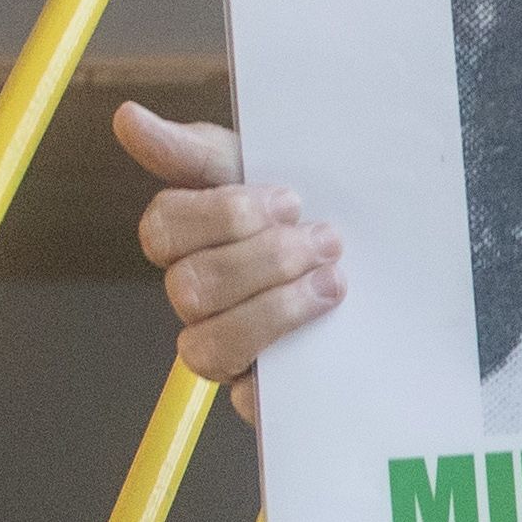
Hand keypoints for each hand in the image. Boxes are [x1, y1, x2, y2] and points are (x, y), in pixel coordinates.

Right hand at [120, 98, 342, 424]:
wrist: (394, 273)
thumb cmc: (313, 217)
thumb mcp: (266, 171)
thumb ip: (197, 151)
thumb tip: (127, 118)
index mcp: (190, 242)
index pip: (164, 229)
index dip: (223, 216)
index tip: (291, 200)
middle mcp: (196, 300)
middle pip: (191, 286)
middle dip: (265, 260)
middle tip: (326, 239)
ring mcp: (223, 354)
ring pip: (209, 346)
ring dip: (275, 309)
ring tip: (335, 281)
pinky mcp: (258, 401)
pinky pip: (249, 403)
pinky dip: (284, 367)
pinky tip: (326, 337)